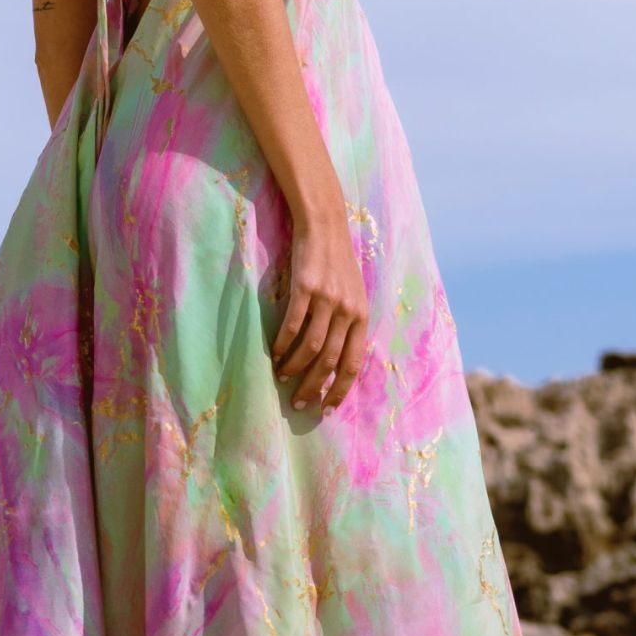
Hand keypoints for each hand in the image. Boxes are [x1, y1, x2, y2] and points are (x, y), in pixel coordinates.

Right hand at [271, 208, 368, 414]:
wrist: (325, 226)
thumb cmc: (336, 263)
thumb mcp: (352, 294)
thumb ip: (348, 323)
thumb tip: (335, 359)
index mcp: (361, 316)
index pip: (353, 363)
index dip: (340, 389)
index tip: (327, 409)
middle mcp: (347, 311)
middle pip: (329, 361)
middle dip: (314, 386)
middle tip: (299, 402)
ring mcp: (326, 300)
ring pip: (310, 347)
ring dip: (295, 368)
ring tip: (282, 378)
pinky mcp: (305, 289)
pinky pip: (292, 325)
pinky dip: (282, 344)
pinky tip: (274, 354)